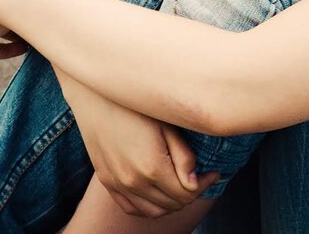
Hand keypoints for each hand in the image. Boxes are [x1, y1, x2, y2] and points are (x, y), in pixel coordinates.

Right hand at [67, 84, 220, 216]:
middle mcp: (133, 182)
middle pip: (172, 204)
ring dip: (171, 202)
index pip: (187, 193)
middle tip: (199, 176)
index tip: (213, 172)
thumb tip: (195, 180)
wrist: (95, 96)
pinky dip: (148, 207)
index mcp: (152, 167)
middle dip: (191, 193)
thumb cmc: (134, 104)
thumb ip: (183, 156)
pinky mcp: (107, 181)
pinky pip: (131, 208)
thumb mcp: (167, 124)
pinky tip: (157, 192)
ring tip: (180, 184)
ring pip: (153, 211)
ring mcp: (117, 184)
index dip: (204, 184)